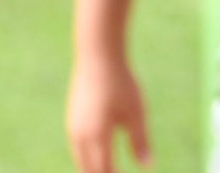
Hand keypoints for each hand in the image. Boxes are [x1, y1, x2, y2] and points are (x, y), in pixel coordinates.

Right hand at [67, 55, 150, 172]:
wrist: (98, 57)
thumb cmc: (121, 84)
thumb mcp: (136, 113)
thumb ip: (140, 141)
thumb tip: (147, 166)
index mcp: (97, 137)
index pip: (103, 170)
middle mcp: (81, 136)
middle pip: (89, 168)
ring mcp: (73, 127)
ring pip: (80, 158)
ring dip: (92, 168)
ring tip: (106, 170)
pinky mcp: (72, 118)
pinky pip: (77, 146)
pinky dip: (86, 156)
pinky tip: (96, 153)